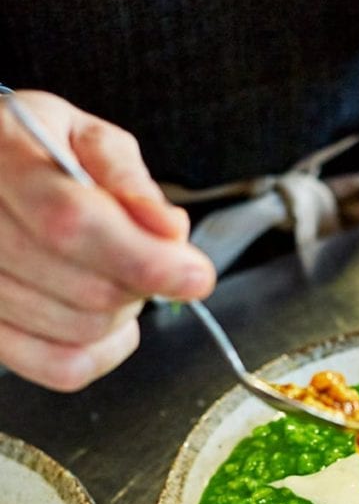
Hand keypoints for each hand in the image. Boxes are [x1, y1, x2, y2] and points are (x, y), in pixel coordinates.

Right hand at [0, 91, 214, 389]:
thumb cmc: (34, 152)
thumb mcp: (83, 137)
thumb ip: (128, 178)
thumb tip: (169, 229)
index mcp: (4, 162)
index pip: (72, 223)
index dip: (145, 258)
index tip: (195, 273)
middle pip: (86, 288)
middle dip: (143, 281)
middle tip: (151, 255)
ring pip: (79, 330)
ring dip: (123, 312)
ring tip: (115, 272)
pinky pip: (59, 367)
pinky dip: (103, 353)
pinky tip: (110, 322)